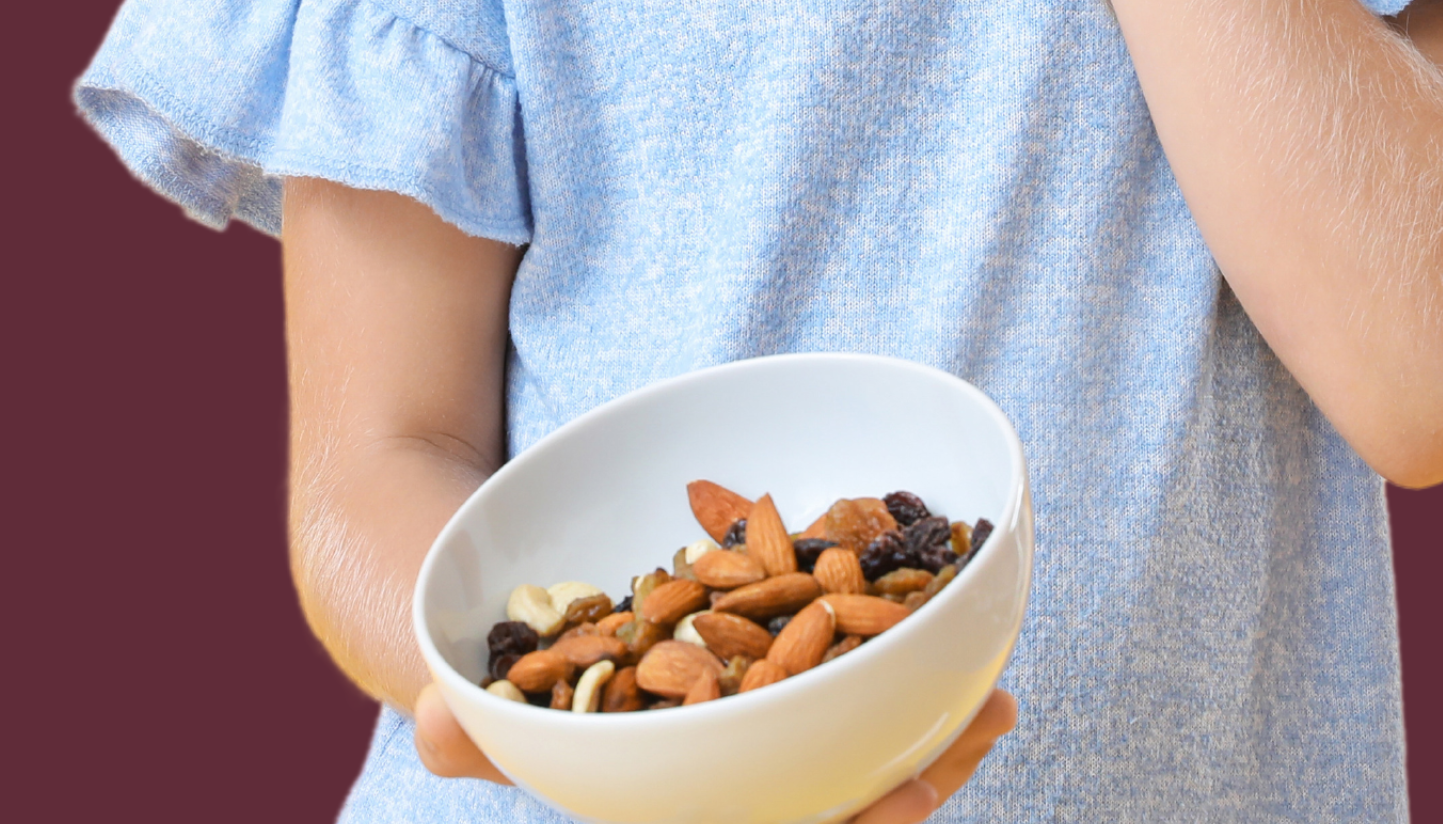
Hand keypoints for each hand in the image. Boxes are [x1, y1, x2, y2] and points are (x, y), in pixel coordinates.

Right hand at [413, 684, 1019, 818]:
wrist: (501, 636)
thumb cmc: (490, 689)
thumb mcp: (471, 704)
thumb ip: (467, 723)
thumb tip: (443, 717)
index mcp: (681, 810)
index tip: (901, 805)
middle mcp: (731, 791)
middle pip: (842, 807)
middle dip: (917, 783)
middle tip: (988, 720)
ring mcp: (760, 743)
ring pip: (863, 761)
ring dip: (934, 738)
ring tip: (999, 696)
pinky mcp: (778, 684)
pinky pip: (854, 698)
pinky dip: (906, 677)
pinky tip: (958, 639)